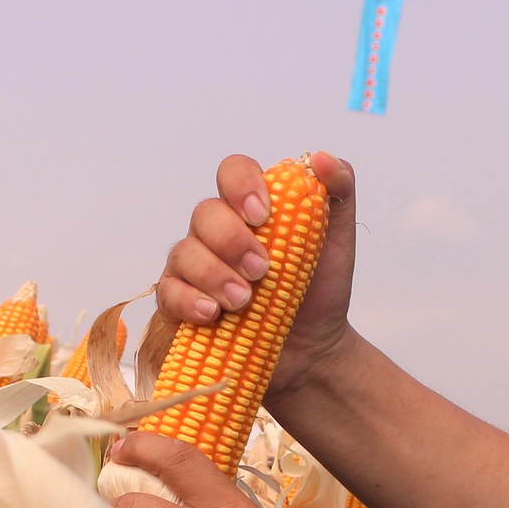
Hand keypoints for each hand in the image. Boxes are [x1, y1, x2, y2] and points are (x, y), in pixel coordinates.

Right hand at [153, 152, 359, 399]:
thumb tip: (319, 158)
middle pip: (205, 213)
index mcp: (250, 207)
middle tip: (262, 270)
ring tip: (244, 300)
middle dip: (232, 240)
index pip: (232, 172)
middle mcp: (217, 231)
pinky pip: (169, 292)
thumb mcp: (339, 239)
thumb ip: (339, 189)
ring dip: (214, 274)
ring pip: (184, 252)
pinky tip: (213, 314)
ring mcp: (195, 267)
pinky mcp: (181, 303)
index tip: (263, 214)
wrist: (313, 349)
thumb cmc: (320, 290)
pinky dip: (189, 301)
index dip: (241, 185)